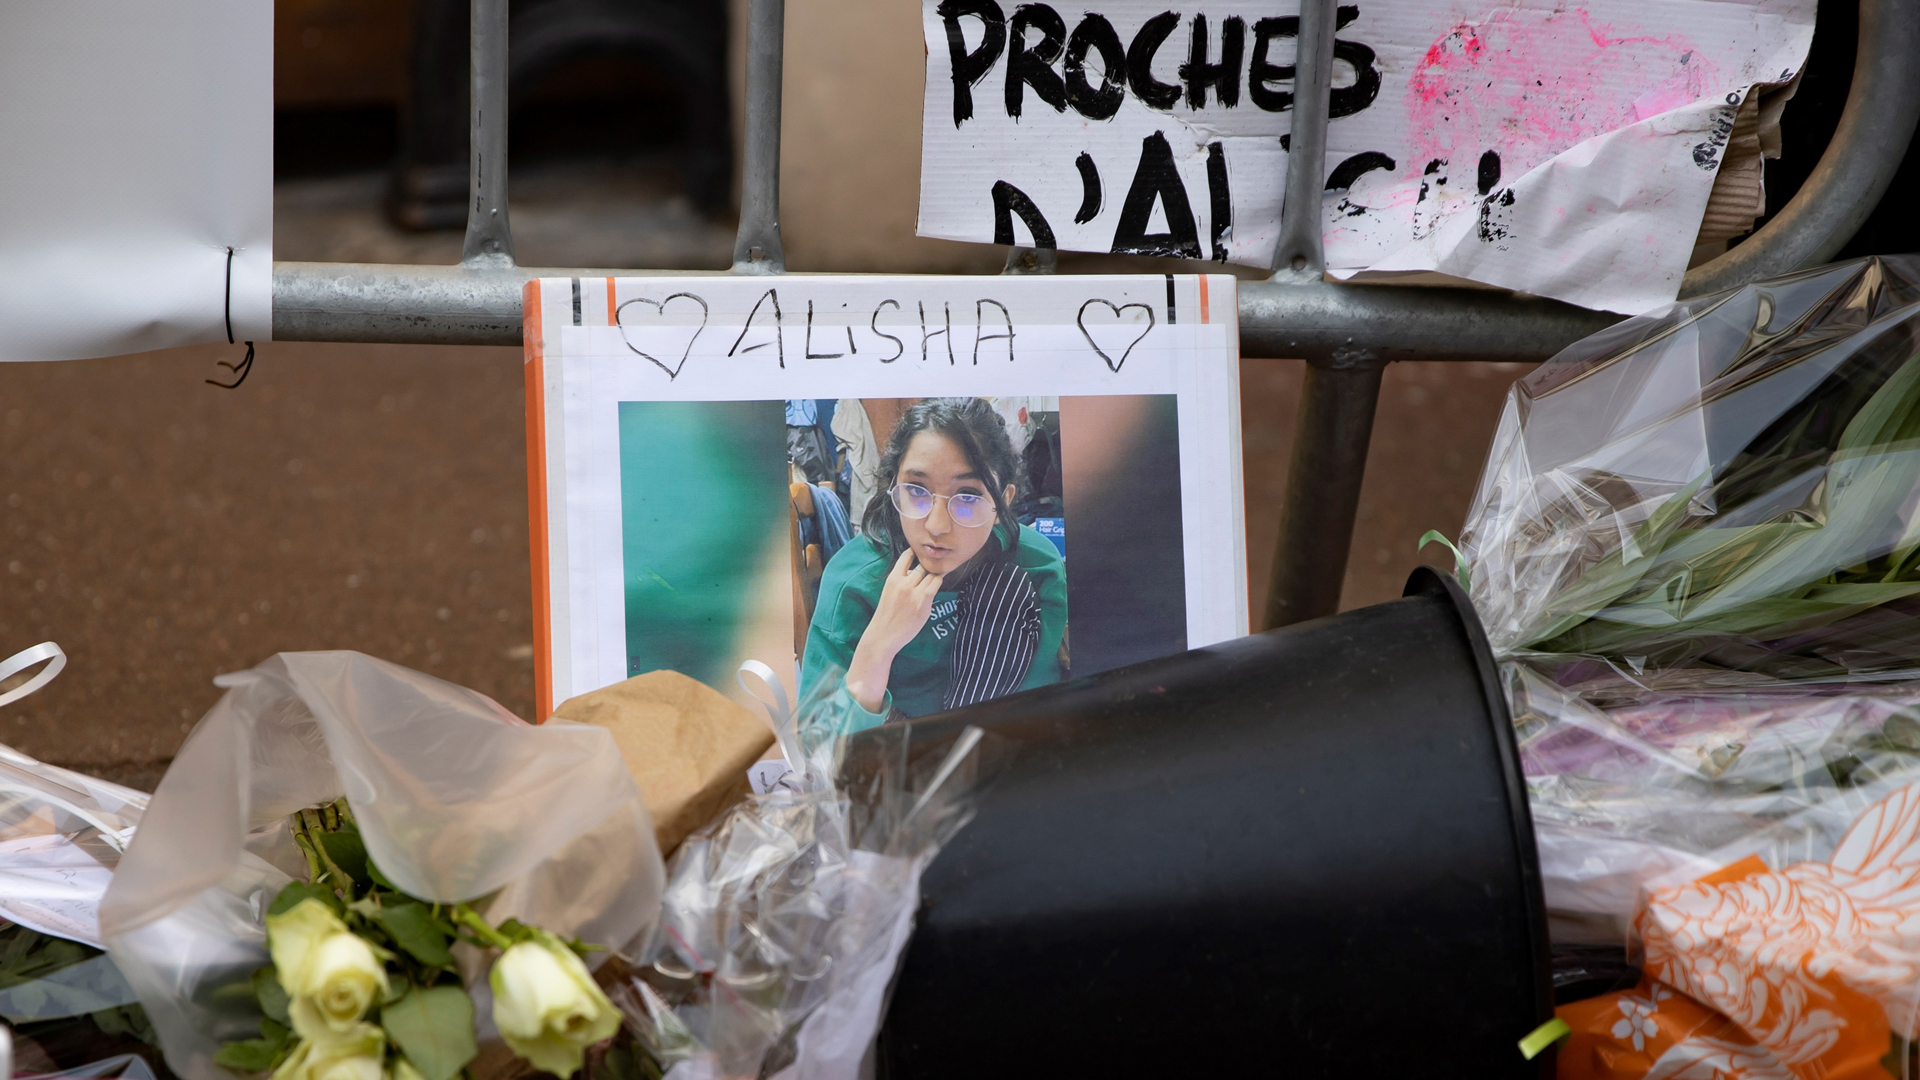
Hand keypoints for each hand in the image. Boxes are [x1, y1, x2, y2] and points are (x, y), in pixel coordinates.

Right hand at [846, 550, 943, 711]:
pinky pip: (936, 584)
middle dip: (928, 567)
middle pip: (922, 566)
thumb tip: (917, 571)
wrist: (884, 635)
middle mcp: (904, 582)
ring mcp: (915, 592)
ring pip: (931, 575)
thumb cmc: (886, 615)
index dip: (916, 553)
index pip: (907, 556)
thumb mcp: (889, 591)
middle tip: (934, 567)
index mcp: (893, 578)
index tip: (921, 554)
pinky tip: (939, 581)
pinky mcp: (924, 602)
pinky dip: (938, 581)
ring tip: (937, 575)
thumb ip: (902, 580)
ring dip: (935, 575)